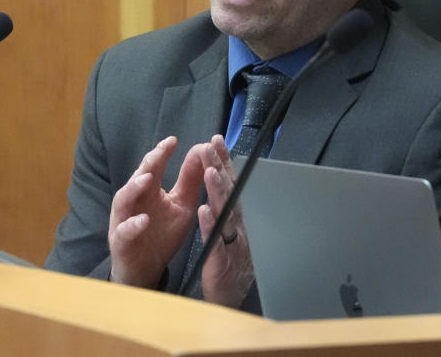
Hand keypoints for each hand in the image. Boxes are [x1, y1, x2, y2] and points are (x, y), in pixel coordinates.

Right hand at [108, 136, 203, 287]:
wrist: (148, 270)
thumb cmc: (162, 234)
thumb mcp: (183, 205)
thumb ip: (191, 180)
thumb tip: (201, 150)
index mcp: (149, 191)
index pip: (153, 166)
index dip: (161, 153)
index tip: (173, 140)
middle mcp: (133, 201)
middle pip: (137, 177)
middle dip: (148, 163)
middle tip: (160, 152)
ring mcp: (124, 220)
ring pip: (123, 199)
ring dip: (134, 188)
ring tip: (147, 179)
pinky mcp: (121, 242)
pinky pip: (123, 231)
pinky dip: (132, 225)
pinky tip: (143, 220)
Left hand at [196, 135, 255, 307]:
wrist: (235, 300)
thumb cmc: (232, 263)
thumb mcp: (229, 231)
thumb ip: (227, 206)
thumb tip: (226, 179)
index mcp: (235, 217)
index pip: (229, 184)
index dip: (223, 161)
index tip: (216, 139)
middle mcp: (237, 225)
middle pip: (230, 191)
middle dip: (221, 167)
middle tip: (212, 145)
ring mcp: (231, 242)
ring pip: (226, 213)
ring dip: (218, 191)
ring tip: (210, 171)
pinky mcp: (222, 261)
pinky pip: (216, 241)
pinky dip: (211, 225)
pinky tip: (204, 211)